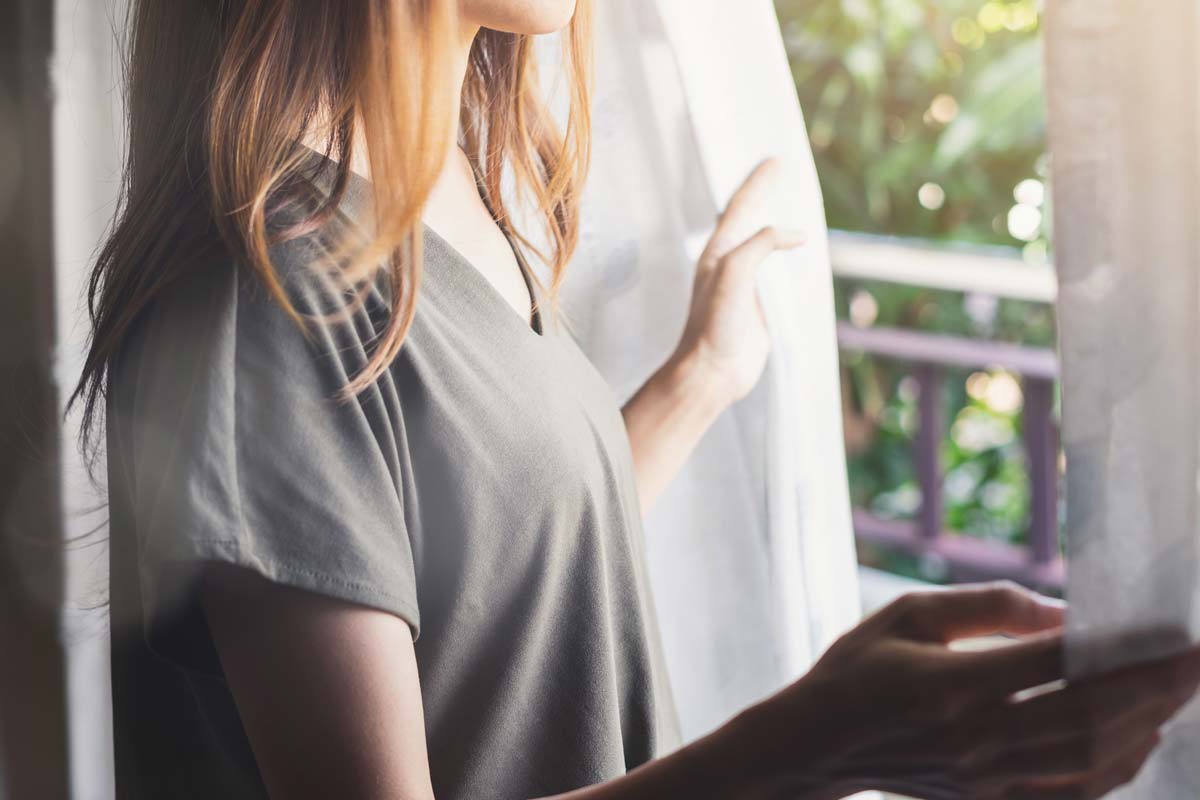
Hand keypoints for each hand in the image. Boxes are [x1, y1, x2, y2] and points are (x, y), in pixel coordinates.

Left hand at [671, 159, 804, 408]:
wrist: (713, 371)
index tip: (775, 161)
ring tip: (789, 206)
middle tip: (778, 171)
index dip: (757, 182)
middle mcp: (729, 264)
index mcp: (718, 251)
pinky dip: (786, 256)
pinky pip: (776, 272)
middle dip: (762, 194)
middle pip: (748, 218)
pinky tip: (795, 255)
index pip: (740, 206)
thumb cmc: (715, 324)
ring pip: (762, 244)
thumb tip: (795, 234)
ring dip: (775, 223)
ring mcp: (743, 285)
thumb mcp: (735, 272)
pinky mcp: (758, 306)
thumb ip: (760, 244)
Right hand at [719, 582, 1199, 799]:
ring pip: (1088, 760)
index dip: (1122, 648)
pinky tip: (1139, 740)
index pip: (1056, 665)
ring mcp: (983, 779)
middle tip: (1196, 660)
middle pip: (1087, 717)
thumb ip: (986, 607)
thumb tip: (1063, 613)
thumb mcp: (907, 614)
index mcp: (949, 685)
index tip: (1168, 628)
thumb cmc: (856, 669)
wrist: (815, 744)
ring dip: (1144, 726)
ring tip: (1178, 693)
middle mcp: (973, 738)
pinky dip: (1114, 768)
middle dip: (1154, 689)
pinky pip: (1069, 793)